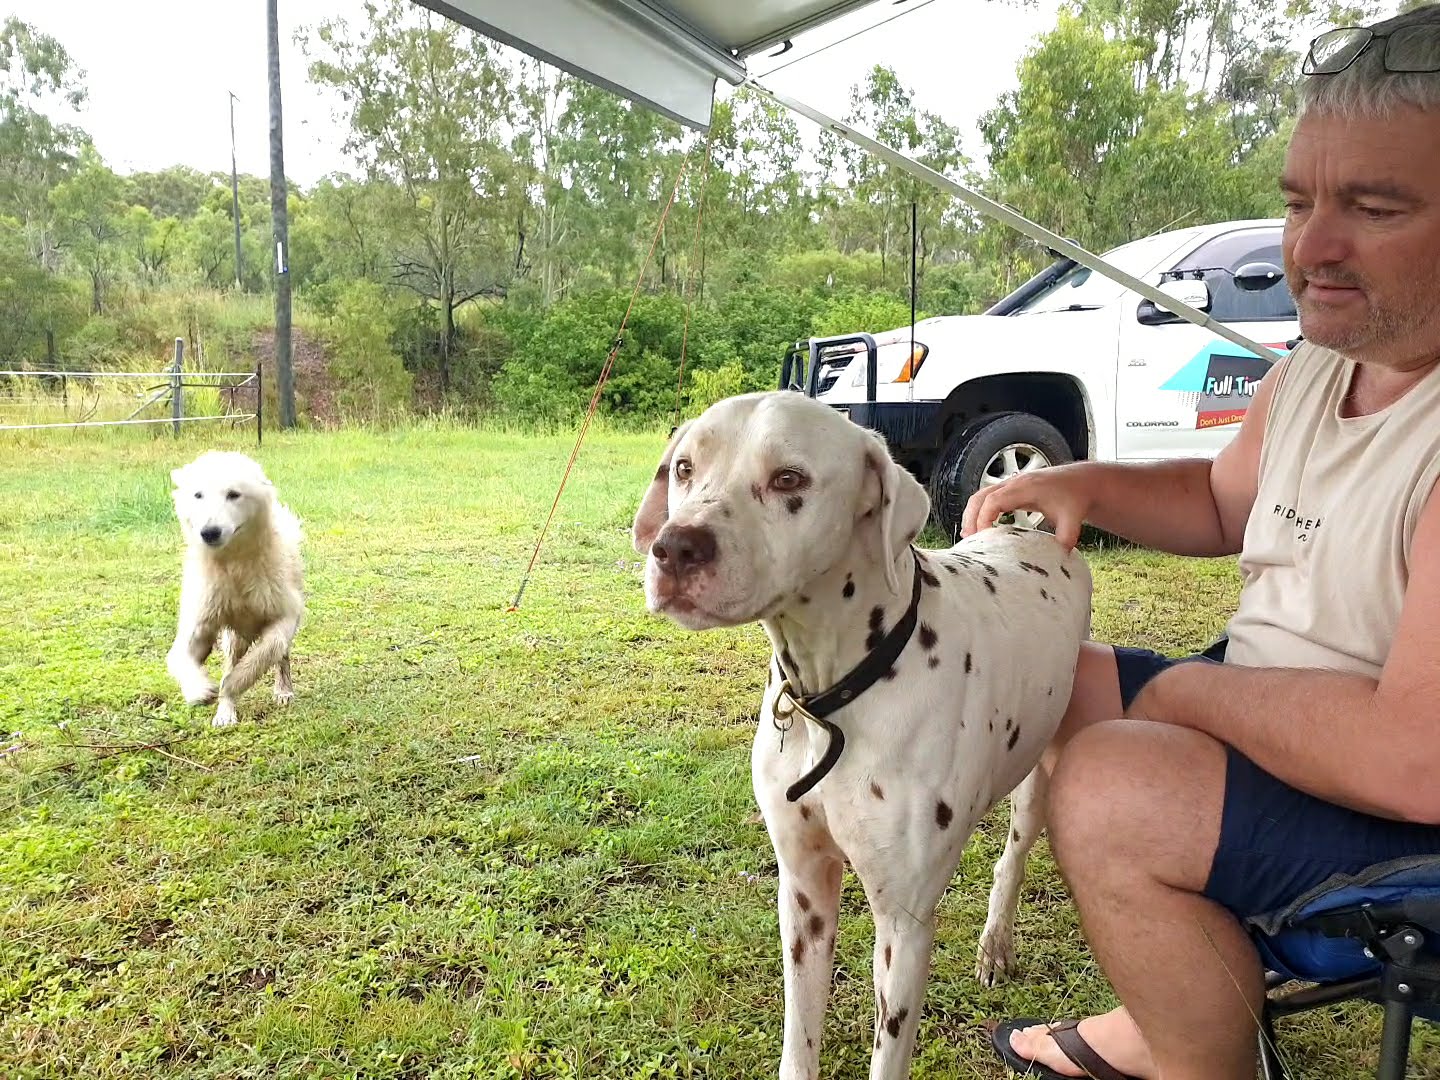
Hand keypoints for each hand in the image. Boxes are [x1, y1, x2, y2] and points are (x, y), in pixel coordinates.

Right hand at [960, 463, 1094, 549]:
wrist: (1080, 481)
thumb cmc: (1074, 497)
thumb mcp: (1073, 519)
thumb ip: (1067, 537)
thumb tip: (1059, 557)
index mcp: (1025, 488)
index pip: (993, 500)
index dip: (983, 518)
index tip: (983, 538)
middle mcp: (1013, 483)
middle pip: (979, 497)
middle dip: (970, 518)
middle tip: (969, 541)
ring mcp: (1010, 485)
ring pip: (980, 497)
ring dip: (971, 515)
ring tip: (969, 538)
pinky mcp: (1010, 491)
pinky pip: (987, 499)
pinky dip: (979, 512)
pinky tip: (979, 530)